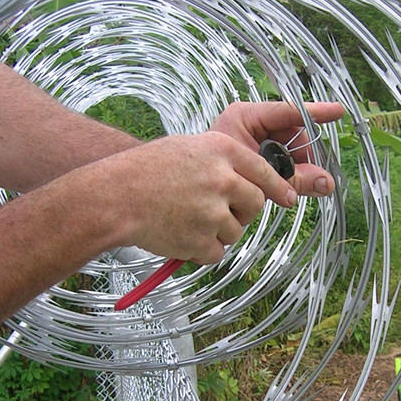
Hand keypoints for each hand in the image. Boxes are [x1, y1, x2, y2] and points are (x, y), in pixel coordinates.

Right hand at [100, 130, 298, 263]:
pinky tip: (181, 236)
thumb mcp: (187, 148)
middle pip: (255, 204)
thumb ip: (220, 161)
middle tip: (220, 212)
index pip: (264, 170)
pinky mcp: (202, 240)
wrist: (114, 197)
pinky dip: (202, 250)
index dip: (278, 187)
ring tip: (187, 220)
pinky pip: (217, 252)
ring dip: (219, 231)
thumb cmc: (143, 171)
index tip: (287, 197)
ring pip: (236, 230)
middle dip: (244, 211)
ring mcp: (214, 212)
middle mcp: (223, 180)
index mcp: (222, 150)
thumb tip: (247, 181)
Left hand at [210, 100, 344, 196]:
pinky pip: (282, 158)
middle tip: (300, 176)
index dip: (315, 113)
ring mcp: (254, 137)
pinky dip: (286, 172)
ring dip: (293, 167)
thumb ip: (294, 179)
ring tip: (282, 183)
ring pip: (290, 148)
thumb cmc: (215, 175)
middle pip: (293, 133)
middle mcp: (251, 123)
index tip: (337, 112)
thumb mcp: (258, 175)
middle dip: (301, 156)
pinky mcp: (256, 152)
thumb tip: (328, 184)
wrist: (191, 190)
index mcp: (245, 117)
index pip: (287, 111)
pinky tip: (279, 183)